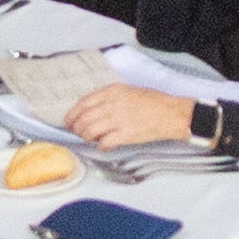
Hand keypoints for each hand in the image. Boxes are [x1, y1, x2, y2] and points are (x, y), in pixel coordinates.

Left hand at [63, 85, 203, 151]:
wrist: (170, 113)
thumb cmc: (152, 101)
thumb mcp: (127, 91)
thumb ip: (109, 98)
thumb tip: (92, 110)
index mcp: (112, 91)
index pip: (83, 103)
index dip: (72, 114)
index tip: (68, 121)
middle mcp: (112, 104)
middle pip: (83, 118)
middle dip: (76, 128)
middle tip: (76, 133)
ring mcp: (118, 120)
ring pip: (90, 131)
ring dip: (86, 137)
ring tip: (89, 139)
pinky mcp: (125, 135)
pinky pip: (104, 143)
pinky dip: (100, 146)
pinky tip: (103, 146)